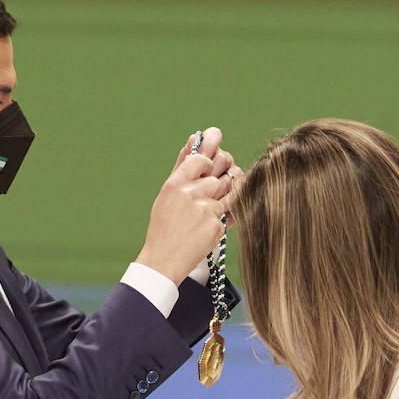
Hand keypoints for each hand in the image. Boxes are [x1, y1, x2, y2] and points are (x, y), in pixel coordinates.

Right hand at [137, 128, 241, 282]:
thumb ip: (183, 167)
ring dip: (228, 195)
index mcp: (175, 183)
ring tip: (214, 206)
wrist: (164, 259)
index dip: (211, 161)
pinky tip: (216, 220)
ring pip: (231, 189)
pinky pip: (234, 210)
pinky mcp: (217, 225)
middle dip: (224, 177)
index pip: (203, 158)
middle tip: (217, 187)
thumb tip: (195, 139)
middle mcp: (190, 193)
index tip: (209, 170)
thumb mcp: (167, 194)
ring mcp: (206, 210)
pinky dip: (229, 214)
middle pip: (222, 173)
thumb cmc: (164, 225)